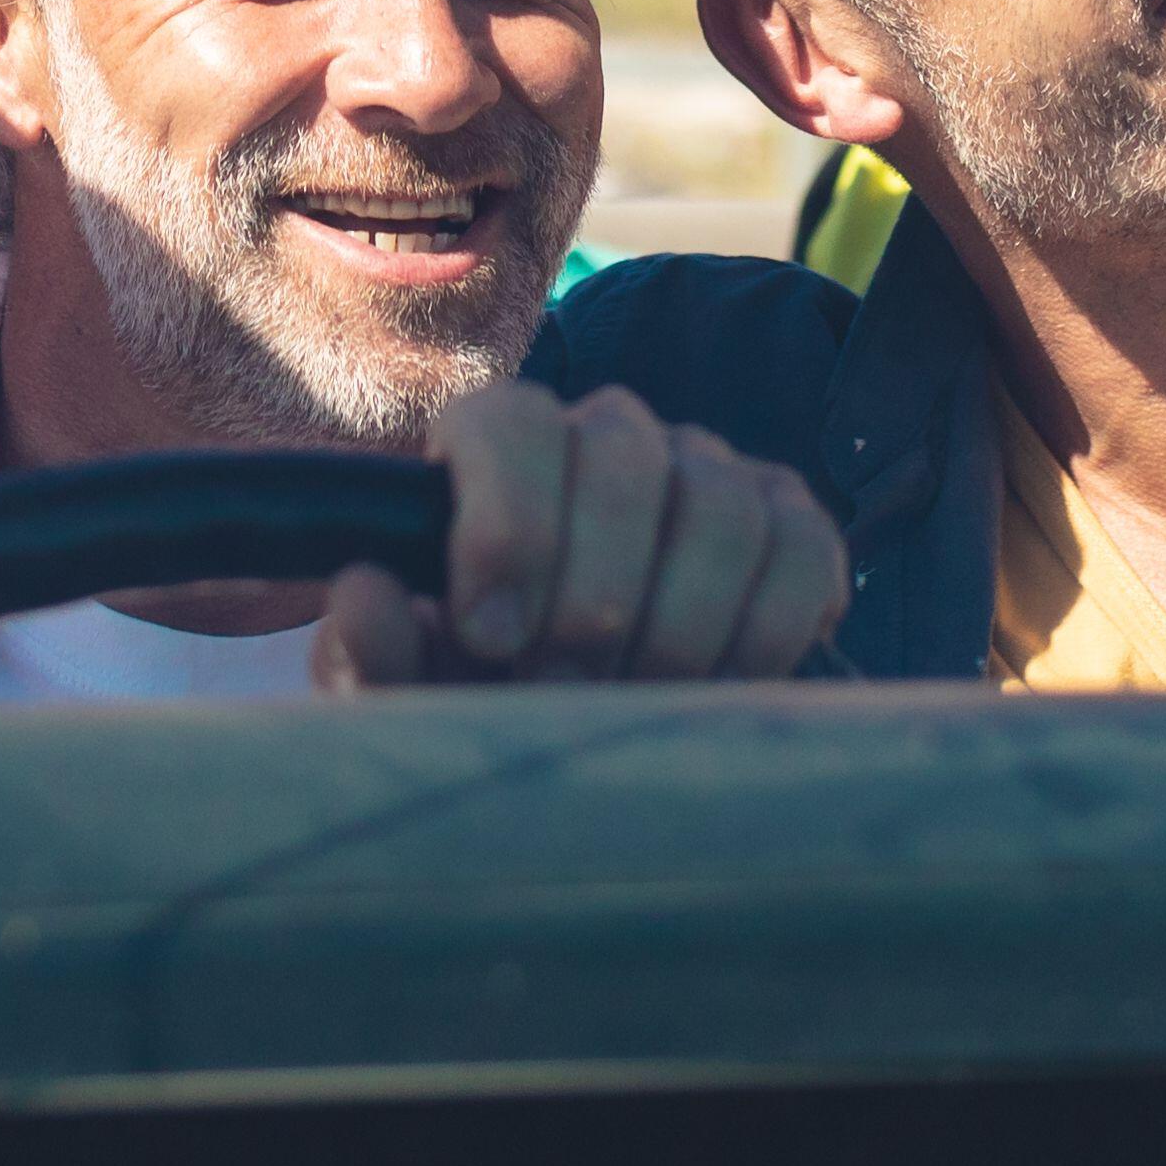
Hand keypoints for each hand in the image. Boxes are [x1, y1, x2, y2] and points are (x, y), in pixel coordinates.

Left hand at [314, 382, 847, 688]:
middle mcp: (605, 438)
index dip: (508, 523)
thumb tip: (362, 592)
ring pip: (720, 503)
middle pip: (621, 455)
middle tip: (561, 686)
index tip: (488, 635)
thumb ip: (372, 652)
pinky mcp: (787, 523)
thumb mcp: (410, 696)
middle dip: (595, 592)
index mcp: (497, 447)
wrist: (578, 744)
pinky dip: (766, 629)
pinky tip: (716, 689)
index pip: (512, 421)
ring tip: (635, 703)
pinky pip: (802, 546)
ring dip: (679, 624)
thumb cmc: (478, 703)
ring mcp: (705, 470)